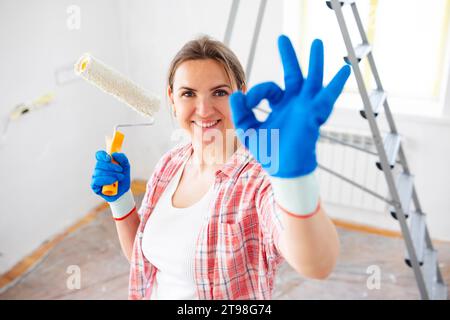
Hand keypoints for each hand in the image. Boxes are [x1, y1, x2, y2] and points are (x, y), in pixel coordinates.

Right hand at [90, 151, 130, 201]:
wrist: (124, 191)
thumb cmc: (123, 178)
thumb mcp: (126, 167)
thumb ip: (122, 158)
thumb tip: (114, 154)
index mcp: (104, 162)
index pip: (99, 155)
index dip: (102, 155)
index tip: (109, 158)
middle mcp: (98, 169)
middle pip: (99, 163)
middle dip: (111, 167)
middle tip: (120, 170)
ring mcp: (95, 177)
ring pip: (99, 172)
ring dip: (111, 174)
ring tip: (120, 178)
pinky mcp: (94, 185)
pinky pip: (97, 180)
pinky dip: (106, 180)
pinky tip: (113, 182)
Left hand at [229, 35, 350, 177]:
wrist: (283, 169)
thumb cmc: (269, 152)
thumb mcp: (248, 130)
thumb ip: (241, 111)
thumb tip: (235, 92)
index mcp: (279, 105)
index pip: (268, 88)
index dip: (255, 92)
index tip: (246, 101)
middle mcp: (294, 103)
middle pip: (293, 74)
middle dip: (288, 56)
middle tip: (282, 38)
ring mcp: (306, 107)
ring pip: (312, 79)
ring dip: (315, 61)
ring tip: (317, 42)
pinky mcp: (314, 115)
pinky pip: (326, 97)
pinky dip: (336, 84)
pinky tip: (346, 69)